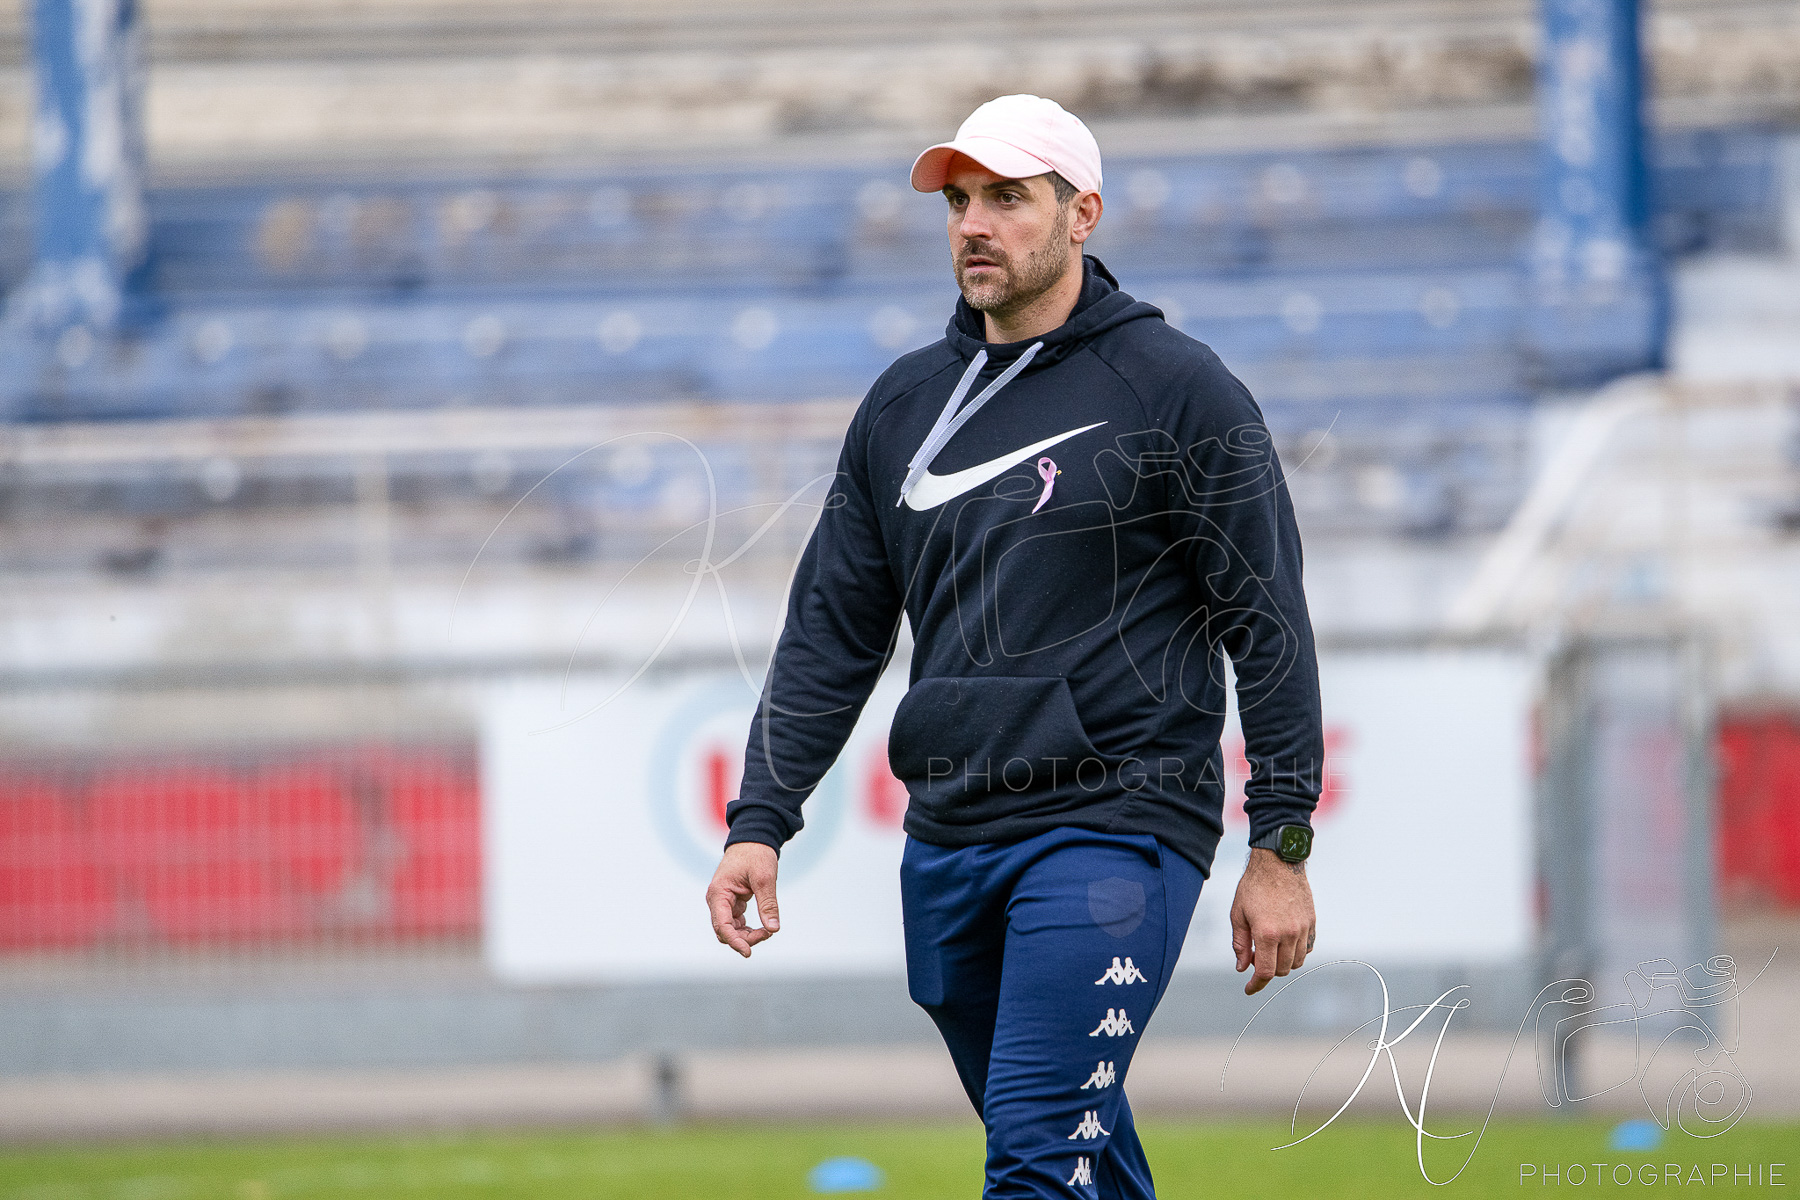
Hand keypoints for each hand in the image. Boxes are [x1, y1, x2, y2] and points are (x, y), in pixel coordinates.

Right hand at [706, 842, 780, 957]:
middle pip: (725, 931)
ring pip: (731, 929)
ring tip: (768, 931)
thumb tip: (773, 928)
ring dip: (747, 935)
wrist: (753, 839)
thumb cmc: (756, 854)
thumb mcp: (764, 878)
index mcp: (719, 893)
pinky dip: (748, 928)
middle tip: (768, 934)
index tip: (748, 952)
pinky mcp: (732, 903)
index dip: (734, 941)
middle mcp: (717, 900)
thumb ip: (768, 904)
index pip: (722, 925)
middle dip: (744, 939)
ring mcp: (723, 902)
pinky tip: (763, 927)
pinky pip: (736, 923)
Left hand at [1230, 847, 1315, 995]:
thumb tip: (1243, 967)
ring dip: (1282, 962)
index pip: (1266, 971)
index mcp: (1267, 932)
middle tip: (1255, 955)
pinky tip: (1284, 941)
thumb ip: (1240, 944)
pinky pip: (1308, 948)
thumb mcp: (1238, 914)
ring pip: (1296, 961)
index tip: (1249, 989)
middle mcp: (1289, 933)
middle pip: (1281, 969)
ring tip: (1269, 946)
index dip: (1256, 984)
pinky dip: (1296, 952)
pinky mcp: (1312, 922)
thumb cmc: (1253, 886)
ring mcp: (1303, 928)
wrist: (1278, 863)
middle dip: (1267, 970)